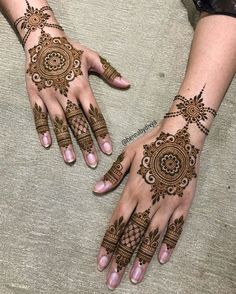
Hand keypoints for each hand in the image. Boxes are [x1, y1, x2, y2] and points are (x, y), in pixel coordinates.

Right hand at [14, 0, 129, 165]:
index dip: (102, 133)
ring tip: (71, 159)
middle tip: (92, 162)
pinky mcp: (35, 96)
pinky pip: (38, 116)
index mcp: (82, 87)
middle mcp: (66, 94)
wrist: (43, 39)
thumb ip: (110, 72)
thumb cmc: (70, 49)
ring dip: (65, 142)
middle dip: (86, 144)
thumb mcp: (92, 57)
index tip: (108, 149)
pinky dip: (42, 129)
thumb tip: (127, 84)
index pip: (95, 115)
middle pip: (78, 124)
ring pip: (59, 123)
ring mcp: (50, 96)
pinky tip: (47, 144)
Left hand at [94, 117, 202, 288]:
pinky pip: (177, 227)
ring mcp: (167, 204)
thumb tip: (96, 189)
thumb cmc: (152, 143)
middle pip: (133, 235)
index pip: (118, 222)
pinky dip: (170, 243)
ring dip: (143, 258)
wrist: (181, 137)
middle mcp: (149, 201)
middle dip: (121, 258)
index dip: (108, 243)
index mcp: (133, 190)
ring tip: (135, 277)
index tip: (101, 261)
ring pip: (153, 236)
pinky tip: (162, 257)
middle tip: (112, 280)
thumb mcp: (128, 154)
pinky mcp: (183, 203)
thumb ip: (113, 174)